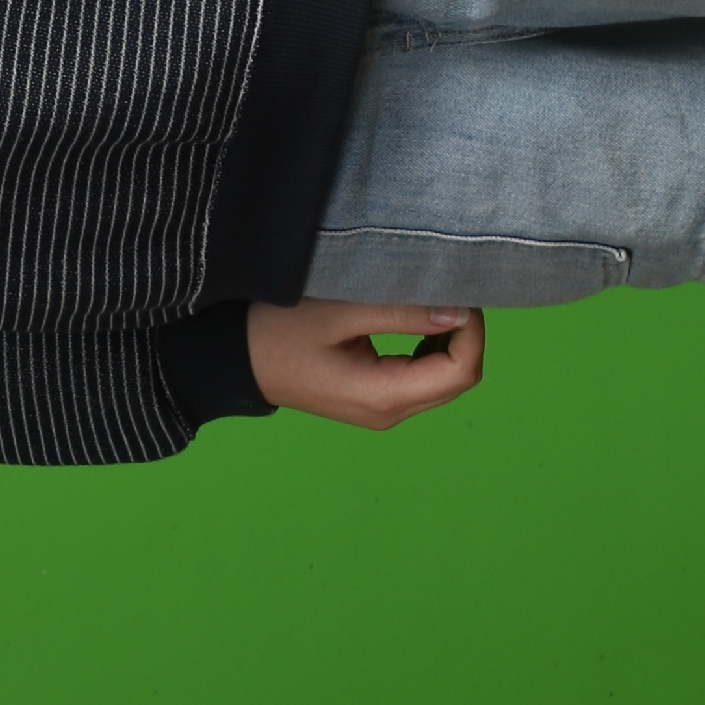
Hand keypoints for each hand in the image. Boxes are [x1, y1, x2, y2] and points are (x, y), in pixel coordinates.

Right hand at [246, 298, 485, 428]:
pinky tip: (416, 321)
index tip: (458, 294)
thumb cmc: (276, 332)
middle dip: (465, 336)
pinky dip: (430, 351)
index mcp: (384, 396)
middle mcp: (389, 413)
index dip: (472, 332)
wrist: (232, 360)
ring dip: (449, 343)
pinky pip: (422, 380)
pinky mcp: (373, 402)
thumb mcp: (338, 312)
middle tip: (448, 292)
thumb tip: (459, 311)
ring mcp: (381, 411)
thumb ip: (401, 311)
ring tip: (432, 302)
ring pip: (443, 381)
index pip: (460, 371)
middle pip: (457, 380)